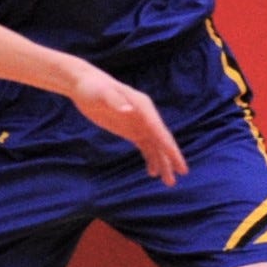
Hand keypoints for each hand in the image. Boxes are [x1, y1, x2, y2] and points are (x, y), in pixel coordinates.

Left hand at [69, 69, 186, 184]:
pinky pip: (145, 146)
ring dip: (162, 162)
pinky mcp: (131, 130)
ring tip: (168, 182)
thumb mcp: (102, 93)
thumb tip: (128, 110)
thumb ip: (114, 101)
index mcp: (143, 107)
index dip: (169, 147)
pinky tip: (153, 172)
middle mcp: (146, 116)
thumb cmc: (92, 87)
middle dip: (171, 158)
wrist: (84, 85)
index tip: (179, 162)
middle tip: (181, 175)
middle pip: (162, 140)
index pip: (159, 131)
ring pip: (155, 146)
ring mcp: (139, 123)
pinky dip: (150, 158)